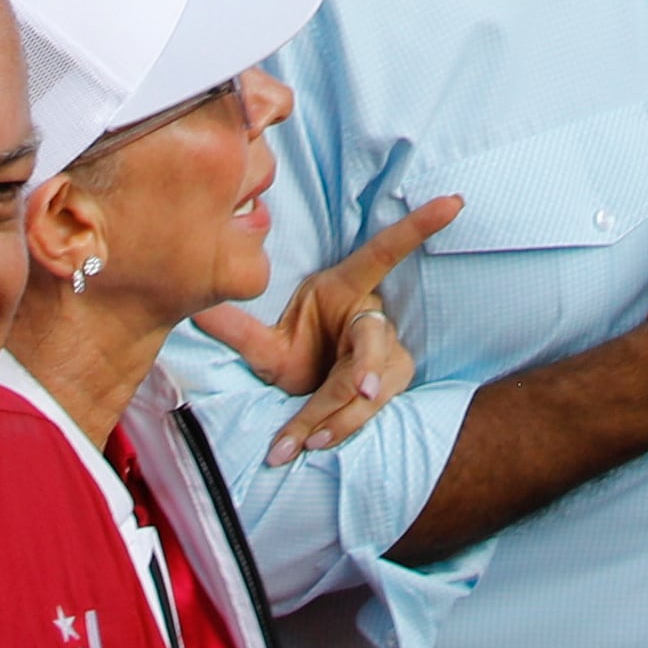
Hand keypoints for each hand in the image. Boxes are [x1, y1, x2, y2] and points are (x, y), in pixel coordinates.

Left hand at [195, 192, 462, 462]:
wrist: (310, 389)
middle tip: (360, 388)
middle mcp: (372, 318)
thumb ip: (235, 329)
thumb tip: (194, 310)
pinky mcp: (390, 387)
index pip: (385, 253)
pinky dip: (336, 428)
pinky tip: (307, 445)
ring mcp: (387, 354)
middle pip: (373, 342)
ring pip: (370, 385)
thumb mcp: (266, 343)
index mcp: (347, 289)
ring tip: (307, 438)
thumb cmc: (299, 352)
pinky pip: (367, 410)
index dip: (418, 227)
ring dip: (338, 413)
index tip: (453, 202)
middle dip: (364, 368)